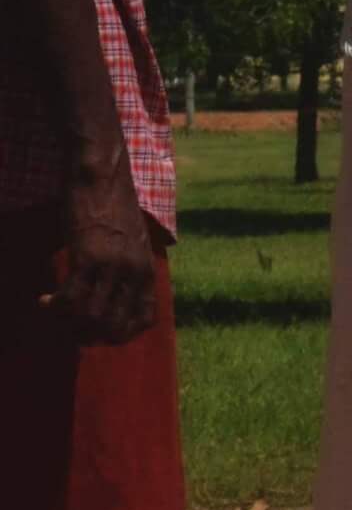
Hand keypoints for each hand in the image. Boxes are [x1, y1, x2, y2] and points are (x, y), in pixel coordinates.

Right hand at [47, 136, 154, 345]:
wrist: (102, 174)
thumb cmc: (112, 204)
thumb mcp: (132, 240)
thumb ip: (129, 265)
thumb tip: (115, 287)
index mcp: (147, 271)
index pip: (144, 320)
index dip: (121, 334)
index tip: (99, 332)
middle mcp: (134, 273)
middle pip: (115, 326)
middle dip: (91, 335)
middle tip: (70, 327)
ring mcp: (112, 267)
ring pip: (92, 318)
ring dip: (69, 323)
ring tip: (54, 313)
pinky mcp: (87, 256)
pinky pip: (72, 298)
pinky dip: (55, 307)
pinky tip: (44, 300)